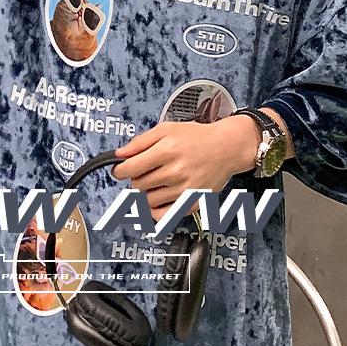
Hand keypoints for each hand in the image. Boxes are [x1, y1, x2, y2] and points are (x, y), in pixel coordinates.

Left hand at [111, 116, 259, 222]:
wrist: (227, 148)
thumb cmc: (198, 137)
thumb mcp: (167, 129)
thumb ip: (141, 141)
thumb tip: (120, 153)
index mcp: (167, 151)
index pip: (130, 168)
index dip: (120, 170)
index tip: (120, 170)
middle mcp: (175, 172)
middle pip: (137, 185)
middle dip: (135, 178)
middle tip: (143, 172)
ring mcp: (184, 190)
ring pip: (148, 201)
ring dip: (146, 193)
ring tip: (156, 181)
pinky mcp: (192, 203)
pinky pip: (164, 216)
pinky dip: (155, 211)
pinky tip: (158, 200)